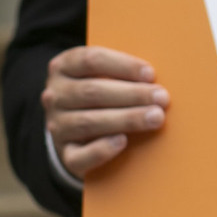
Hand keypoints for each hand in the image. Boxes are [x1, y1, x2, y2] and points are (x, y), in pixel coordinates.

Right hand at [42, 46, 169, 178]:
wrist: (77, 133)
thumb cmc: (100, 96)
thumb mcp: (102, 75)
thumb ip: (121, 73)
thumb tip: (154, 79)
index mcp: (63, 67)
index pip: (91, 60)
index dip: (123, 66)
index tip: (151, 74)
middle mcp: (55, 96)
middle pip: (92, 91)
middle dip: (132, 94)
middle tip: (162, 99)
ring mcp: (57, 126)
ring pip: (89, 122)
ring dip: (126, 119)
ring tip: (156, 118)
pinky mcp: (65, 154)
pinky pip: (80, 155)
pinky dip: (101, 149)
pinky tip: (123, 141)